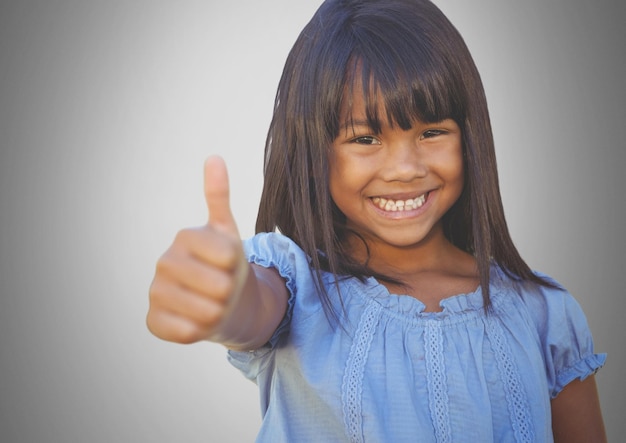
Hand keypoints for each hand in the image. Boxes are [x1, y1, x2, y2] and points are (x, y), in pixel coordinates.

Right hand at [147, 156, 248, 343]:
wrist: (220, 302)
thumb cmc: (226, 265)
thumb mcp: (229, 232)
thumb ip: (220, 197)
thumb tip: (214, 156)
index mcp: (186, 237)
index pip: (228, 255)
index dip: (238, 265)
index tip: (230, 263)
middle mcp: (165, 262)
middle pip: (220, 286)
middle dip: (231, 292)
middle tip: (223, 288)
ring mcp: (156, 292)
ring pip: (205, 312)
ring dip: (218, 313)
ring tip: (213, 304)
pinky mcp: (152, 320)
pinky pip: (184, 332)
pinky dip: (199, 330)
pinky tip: (196, 320)